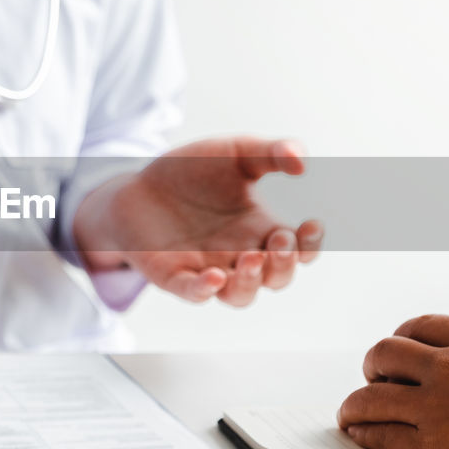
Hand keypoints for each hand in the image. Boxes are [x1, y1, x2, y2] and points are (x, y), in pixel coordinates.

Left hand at [73, 137, 322, 305]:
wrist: (136, 184)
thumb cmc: (191, 172)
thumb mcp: (233, 153)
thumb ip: (269, 152)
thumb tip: (303, 159)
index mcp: (260, 228)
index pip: (299, 250)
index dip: (311, 245)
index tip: (312, 224)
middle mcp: (239, 255)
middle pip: (275, 278)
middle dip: (284, 265)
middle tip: (280, 240)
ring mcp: (207, 269)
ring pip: (241, 295)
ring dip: (252, 282)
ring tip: (252, 258)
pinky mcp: (173, 275)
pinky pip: (193, 293)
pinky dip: (205, 290)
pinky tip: (214, 276)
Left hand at [337, 314, 448, 448]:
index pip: (421, 326)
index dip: (402, 337)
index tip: (398, 350)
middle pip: (387, 353)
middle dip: (374, 364)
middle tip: (372, 377)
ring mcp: (438, 406)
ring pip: (372, 396)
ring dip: (354, 402)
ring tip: (350, 411)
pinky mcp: (434, 447)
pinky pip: (382, 435)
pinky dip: (363, 433)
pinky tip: (358, 435)